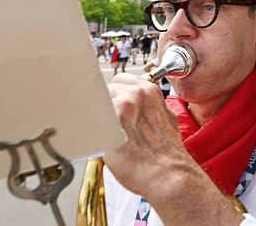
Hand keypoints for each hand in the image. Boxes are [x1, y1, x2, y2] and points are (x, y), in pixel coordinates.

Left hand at [103, 74, 240, 224]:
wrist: (167, 174)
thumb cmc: (167, 153)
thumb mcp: (165, 118)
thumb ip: (148, 106)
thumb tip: (135, 106)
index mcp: (148, 91)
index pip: (119, 81)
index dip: (115, 96)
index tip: (113, 105)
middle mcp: (134, 96)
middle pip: (105, 89)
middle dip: (105, 104)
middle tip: (112, 123)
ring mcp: (119, 110)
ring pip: (95, 104)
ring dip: (97, 117)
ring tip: (108, 134)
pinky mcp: (105, 127)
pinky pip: (88, 122)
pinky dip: (91, 130)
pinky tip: (102, 142)